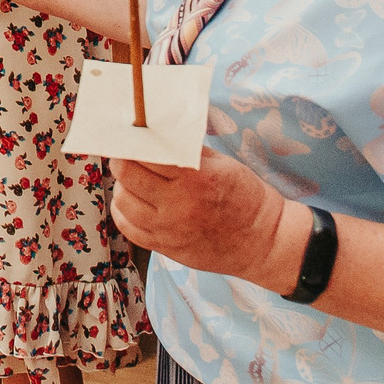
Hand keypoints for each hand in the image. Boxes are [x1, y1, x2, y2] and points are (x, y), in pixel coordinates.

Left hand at [110, 153, 296, 285]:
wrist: (262, 242)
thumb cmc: (245, 198)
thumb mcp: (223, 165)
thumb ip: (187, 151)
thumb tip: (156, 134)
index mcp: (195, 179)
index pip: (146, 154)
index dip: (133, 143)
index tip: (129, 137)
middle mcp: (178, 205)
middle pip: (128, 175)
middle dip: (122, 161)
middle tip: (125, 156)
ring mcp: (169, 230)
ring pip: (123, 202)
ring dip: (122, 186)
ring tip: (131, 181)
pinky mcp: (166, 248)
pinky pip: (129, 229)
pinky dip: (123, 212)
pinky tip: (132, 203)